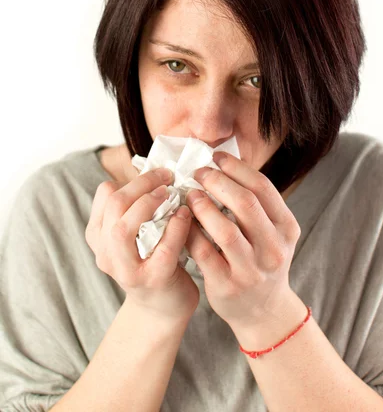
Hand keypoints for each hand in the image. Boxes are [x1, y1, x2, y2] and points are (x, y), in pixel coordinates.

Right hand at [85, 168, 199, 323]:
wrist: (163, 308)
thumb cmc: (153, 261)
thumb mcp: (135, 234)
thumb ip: (136, 208)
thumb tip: (153, 170)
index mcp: (99, 236)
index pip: (105, 194)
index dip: (133, 178)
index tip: (157, 174)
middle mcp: (106, 253)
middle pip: (114, 206)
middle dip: (143, 184)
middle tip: (167, 177)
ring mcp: (126, 270)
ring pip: (123, 229)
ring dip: (149, 204)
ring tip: (171, 193)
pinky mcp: (152, 281)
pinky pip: (162, 249)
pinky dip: (176, 226)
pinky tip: (186, 215)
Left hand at [184, 152, 300, 329]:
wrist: (264, 311)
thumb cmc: (262, 261)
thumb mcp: (272, 233)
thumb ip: (256, 204)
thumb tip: (225, 164)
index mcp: (287, 228)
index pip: (262, 188)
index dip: (236, 168)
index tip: (217, 157)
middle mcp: (273, 249)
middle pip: (245, 203)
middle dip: (217, 182)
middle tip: (199, 173)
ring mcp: (251, 269)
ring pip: (224, 229)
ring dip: (202, 206)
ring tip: (190, 194)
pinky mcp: (227, 285)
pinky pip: (204, 252)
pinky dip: (191, 232)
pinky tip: (182, 221)